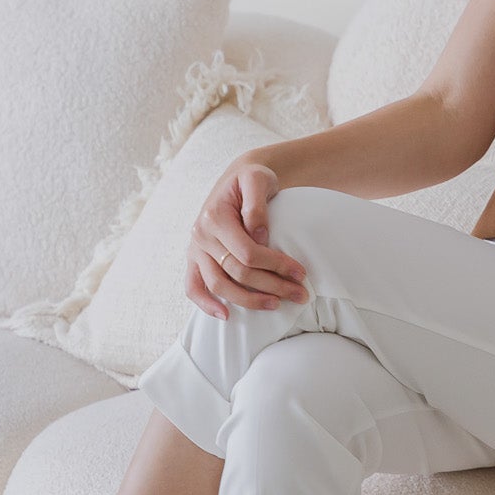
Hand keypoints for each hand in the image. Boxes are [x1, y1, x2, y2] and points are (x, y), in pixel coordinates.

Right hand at [187, 159, 310, 319]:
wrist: (238, 178)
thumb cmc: (252, 179)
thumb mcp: (258, 180)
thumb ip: (257, 205)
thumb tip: (259, 236)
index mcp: (214, 216)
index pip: (247, 252)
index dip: (276, 265)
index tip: (301, 272)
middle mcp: (200, 235)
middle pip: (237, 272)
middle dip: (272, 286)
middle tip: (301, 294)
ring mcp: (195, 249)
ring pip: (218, 285)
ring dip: (249, 300)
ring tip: (276, 305)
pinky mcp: (194, 259)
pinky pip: (193, 286)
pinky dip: (205, 304)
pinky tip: (226, 316)